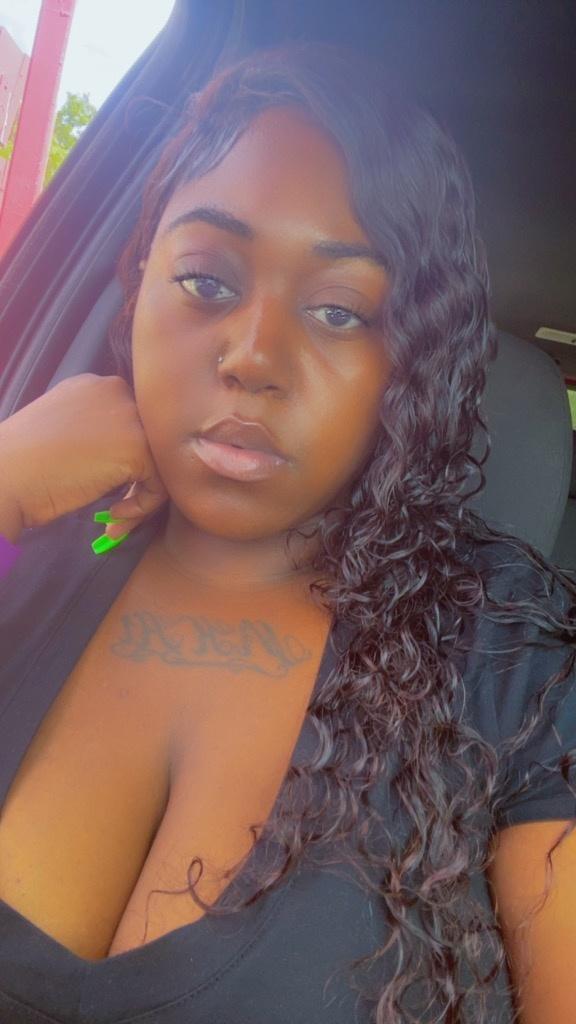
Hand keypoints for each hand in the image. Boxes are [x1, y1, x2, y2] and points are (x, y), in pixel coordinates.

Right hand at [0, 373, 168, 536]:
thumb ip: (95, 429)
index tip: (108, 487)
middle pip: (151, 442)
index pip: (133, 423)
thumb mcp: (62, 428)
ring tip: (113, 520)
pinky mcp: (138, 447)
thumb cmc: (24, 463)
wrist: (5, 478)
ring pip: (159, 464)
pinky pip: (159, 486)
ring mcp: (130, 417)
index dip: (125, 461)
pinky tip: (113, 516)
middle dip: (136, 479)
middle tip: (116, 510)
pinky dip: (141, 509)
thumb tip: (122, 454)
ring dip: (140, 499)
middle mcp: (116, 392)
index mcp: (96, 385)